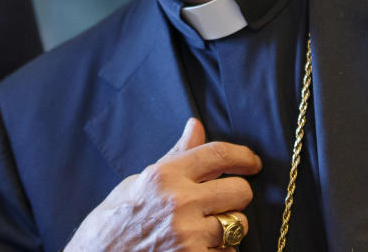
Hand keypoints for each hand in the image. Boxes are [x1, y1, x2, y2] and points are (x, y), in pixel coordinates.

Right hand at [65, 118, 259, 250]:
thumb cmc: (116, 219)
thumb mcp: (142, 181)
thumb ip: (176, 156)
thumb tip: (196, 126)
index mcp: (164, 175)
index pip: (217, 155)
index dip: (242, 156)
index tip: (251, 162)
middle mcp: (179, 202)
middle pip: (239, 191)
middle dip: (235, 195)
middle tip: (222, 201)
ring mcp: (188, 235)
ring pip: (237, 224)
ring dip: (228, 227)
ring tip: (203, 229)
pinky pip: (229, 251)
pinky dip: (219, 250)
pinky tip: (198, 248)